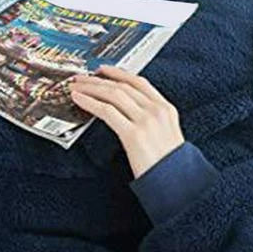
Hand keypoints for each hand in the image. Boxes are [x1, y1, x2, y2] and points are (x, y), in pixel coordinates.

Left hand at [68, 65, 184, 178]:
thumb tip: (124, 113)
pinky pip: (107, 111)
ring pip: (113, 94)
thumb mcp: (166, 135)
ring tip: (76, 87)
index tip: (103, 70)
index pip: (140, 83)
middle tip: (81, 78)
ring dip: (91, 88)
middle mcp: (157, 111)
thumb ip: (151, 121)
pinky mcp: (134, 134)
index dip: (119, 74)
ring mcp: (146, 121)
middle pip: (123, 86)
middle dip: (98, 79)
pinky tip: (79, 99)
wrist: (177, 181)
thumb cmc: (169, 165)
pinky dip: (90, 102)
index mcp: (166, 109)